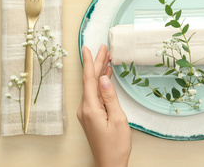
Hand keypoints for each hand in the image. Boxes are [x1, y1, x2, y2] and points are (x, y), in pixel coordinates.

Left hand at [77, 44, 131, 166]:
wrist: (110, 163)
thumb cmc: (116, 145)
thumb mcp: (118, 119)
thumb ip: (110, 97)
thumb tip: (104, 78)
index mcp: (90, 108)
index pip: (89, 79)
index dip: (90, 62)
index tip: (89, 48)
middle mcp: (85, 109)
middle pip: (90, 81)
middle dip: (97, 63)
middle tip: (104, 48)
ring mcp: (86, 112)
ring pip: (92, 86)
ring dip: (99, 72)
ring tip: (106, 58)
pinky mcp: (90, 116)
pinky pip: (94, 94)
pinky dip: (100, 83)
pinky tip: (105, 77)